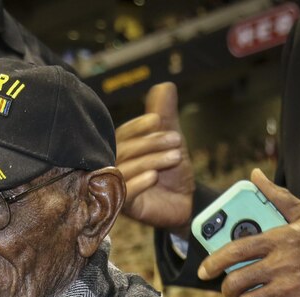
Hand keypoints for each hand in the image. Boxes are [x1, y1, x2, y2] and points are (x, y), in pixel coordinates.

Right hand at [115, 82, 195, 230]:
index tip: (157, 120)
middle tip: (175, 140)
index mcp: (122, 150)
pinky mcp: (122, 207)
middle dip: (150, 143)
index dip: (138, 126)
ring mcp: (115, 188)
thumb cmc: (173, 174)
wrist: (185, 204)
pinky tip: (154, 176)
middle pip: (122, 150)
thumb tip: (164, 85)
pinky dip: (138, 183)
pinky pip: (124, 193)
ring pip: (124, 170)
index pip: (121, 134)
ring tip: (175, 157)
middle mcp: (114, 168)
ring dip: (151, 160)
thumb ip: (165, 116)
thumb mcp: (171, 141)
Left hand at [197, 168, 299, 296]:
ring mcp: (293, 287)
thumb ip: (276, 195)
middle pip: (235, 283)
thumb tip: (255, 176)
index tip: (204, 271)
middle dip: (228, 290)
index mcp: (279, 239)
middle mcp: (282, 263)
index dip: (212, 263)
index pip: (233, 251)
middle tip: (234, 289)